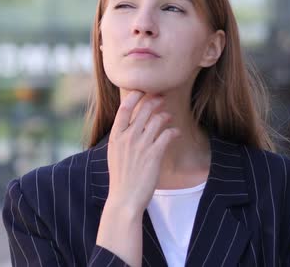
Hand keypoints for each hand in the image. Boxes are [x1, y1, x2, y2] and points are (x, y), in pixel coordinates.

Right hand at [105, 90, 180, 213]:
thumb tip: (130, 126)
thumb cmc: (121, 178)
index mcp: (115, 137)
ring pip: (157, 120)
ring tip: (168, 117)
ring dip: (165, 116)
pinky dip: (173, 131)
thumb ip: (121, 139)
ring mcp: (141, 146)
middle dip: (154, 101)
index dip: (134, 97)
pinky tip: (175, 132)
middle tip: (161, 98)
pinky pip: (167, 135)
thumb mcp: (114, 155)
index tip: (141, 90)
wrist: (124, 199)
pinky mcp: (154, 155)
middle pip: (143, 111)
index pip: (124, 109)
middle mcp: (127, 138)